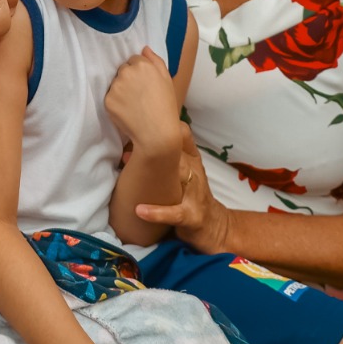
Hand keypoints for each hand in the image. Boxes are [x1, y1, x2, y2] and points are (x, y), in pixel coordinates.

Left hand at [104, 48, 180, 156]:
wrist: (157, 133)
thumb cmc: (165, 107)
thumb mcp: (167, 80)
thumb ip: (155, 60)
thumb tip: (144, 48)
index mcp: (143, 65)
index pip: (134, 60)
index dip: (140, 72)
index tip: (146, 84)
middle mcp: (127, 72)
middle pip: (123, 70)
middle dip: (129, 79)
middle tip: (140, 95)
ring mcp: (116, 86)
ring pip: (115, 83)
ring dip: (122, 90)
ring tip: (135, 104)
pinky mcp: (108, 100)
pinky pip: (110, 97)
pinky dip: (116, 103)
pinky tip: (128, 111)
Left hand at [135, 124, 234, 254]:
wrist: (215, 227)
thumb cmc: (192, 195)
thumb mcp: (186, 170)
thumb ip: (168, 153)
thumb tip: (136, 133)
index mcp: (192, 161)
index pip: (182, 135)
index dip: (163, 124)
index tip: (138, 116)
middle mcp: (195, 173)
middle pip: (176, 153)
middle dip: (152, 143)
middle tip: (127, 135)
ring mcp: (195, 195)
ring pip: (178, 177)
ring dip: (153, 171)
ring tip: (126, 161)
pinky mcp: (192, 216)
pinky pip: (174, 213)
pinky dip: (156, 212)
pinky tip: (140, 210)